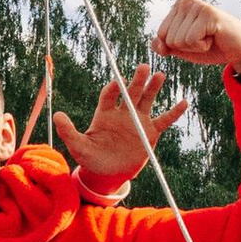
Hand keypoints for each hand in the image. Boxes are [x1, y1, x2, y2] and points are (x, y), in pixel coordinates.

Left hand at [52, 66, 189, 190]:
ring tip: (160, 75)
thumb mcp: (78, 147)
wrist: (109, 174)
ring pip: (147, 101)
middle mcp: (122, 113)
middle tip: (143, 67)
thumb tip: (57, 115)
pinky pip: (164, 120)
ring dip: (153, 88)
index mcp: (104, 113)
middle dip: (136, 81)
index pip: (109, 95)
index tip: (119, 82)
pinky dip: (174, 113)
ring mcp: (137, 121)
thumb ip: (68, 131)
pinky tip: (184, 102)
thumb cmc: (91, 159)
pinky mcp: (150, 132)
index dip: (114, 88)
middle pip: (130, 93)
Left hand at [152, 0, 240, 75]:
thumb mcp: (183, 49)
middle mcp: (186, 1)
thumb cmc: (212, 47)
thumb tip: (156, 44)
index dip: (177, 46)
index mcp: (178, 6)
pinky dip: (202, 46)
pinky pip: (190, 40)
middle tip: (205, 38)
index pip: (160, 35)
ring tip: (210, 37)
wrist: (240, 49)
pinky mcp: (208, 14)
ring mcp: (197, 6)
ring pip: (178, 41)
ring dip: (195, 46)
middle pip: (168, 38)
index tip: (195, 39)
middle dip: (186, 47)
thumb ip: (165, 46)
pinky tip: (214, 37)